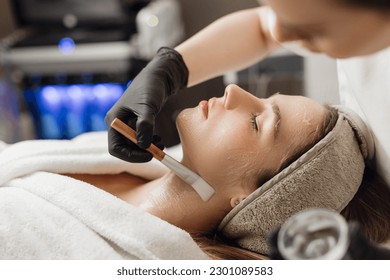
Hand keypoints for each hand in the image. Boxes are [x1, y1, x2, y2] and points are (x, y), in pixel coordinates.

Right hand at [105, 47, 187, 161]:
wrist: (159, 76)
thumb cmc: (150, 88)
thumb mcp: (147, 107)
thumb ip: (144, 126)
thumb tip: (143, 145)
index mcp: (114, 120)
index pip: (115, 148)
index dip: (131, 155)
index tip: (148, 155)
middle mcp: (118, 123)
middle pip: (124, 148)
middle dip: (140, 152)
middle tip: (158, 151)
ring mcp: (127, 123)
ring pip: (134, 144)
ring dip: (146, 147)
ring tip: (161, 143)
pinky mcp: (137, 122)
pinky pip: (140, 138)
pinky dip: (149, 141)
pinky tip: (159, 139)